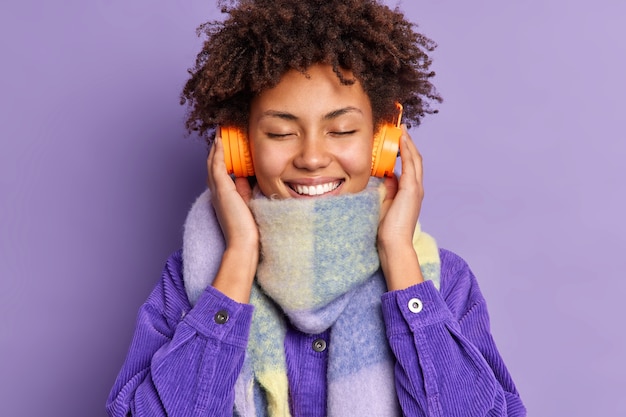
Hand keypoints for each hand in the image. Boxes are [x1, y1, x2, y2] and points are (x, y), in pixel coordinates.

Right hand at [207, 130, 258, 301]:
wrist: (243, 242)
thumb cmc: (248, 228)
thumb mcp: (247, 204)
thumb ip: (244, 190)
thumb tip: (244, 176)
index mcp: (222, 197)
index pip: (218, 173)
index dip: (219, 159)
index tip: (224, 147)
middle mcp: (217, 192)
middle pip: (212, 166)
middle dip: (215, 150)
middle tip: (219, 135)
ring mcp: (218, 191)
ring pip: (212, 164)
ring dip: (215, 148)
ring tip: (219, 134)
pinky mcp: (222, 190)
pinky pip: (216, 166)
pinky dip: (217, 153)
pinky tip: (220, 142)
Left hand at [377, 125, 424, 289]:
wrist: (393, 243)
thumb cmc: (387, 228)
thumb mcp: (385, 203)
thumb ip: (388, 189)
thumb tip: (386, 176)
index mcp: (411, 192)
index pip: (410, 167)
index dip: (406, 152)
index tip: (398, 140)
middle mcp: (416, 188)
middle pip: (415, 160)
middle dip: (409, 143)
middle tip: (402, 129)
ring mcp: (416, 189)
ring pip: (415, 160)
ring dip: (409, 143)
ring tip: (402, 130)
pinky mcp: (412, 190)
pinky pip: (411, 165)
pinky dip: (407, 151)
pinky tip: (402, 141)